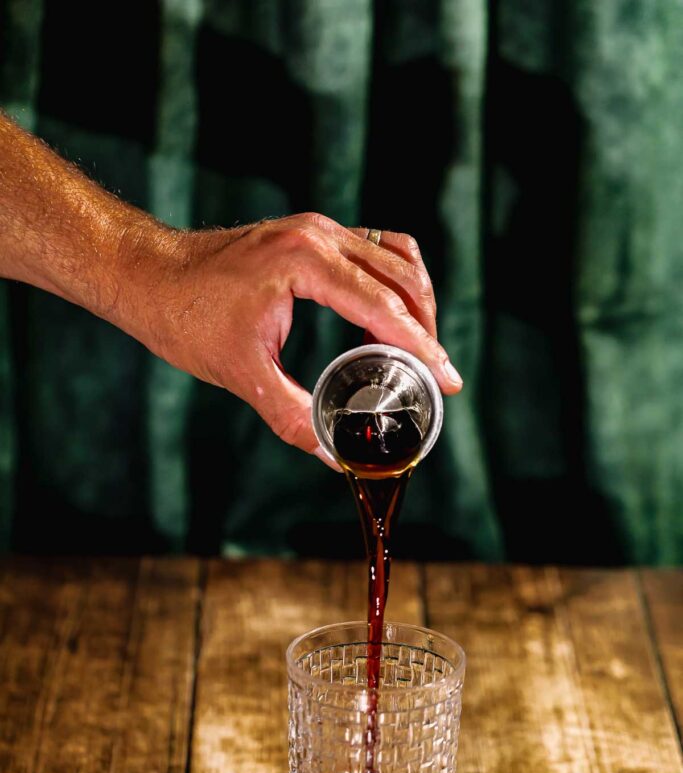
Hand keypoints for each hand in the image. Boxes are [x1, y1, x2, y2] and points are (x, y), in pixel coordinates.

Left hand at [125, 213, 461, 466]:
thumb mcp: (242, 373)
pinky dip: (392, 280)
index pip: (383, 306)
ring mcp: (316, 230)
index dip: (422, 347)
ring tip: (419, 348)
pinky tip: (388, 315)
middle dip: (426, 327)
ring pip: (394, 256)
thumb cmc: (186, 317)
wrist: (147, 275)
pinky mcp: (310, 235)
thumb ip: (292, 415)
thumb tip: (331, 455)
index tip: (448, 379)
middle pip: (401, 277)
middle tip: (437, 374)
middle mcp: (318, 236)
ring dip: (415, 300)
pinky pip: (373, 248)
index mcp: (305, 263)